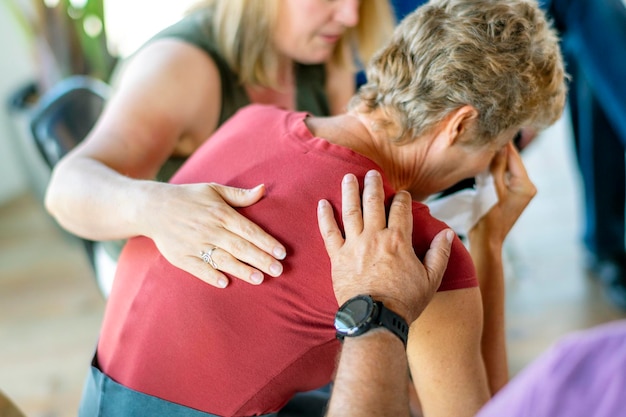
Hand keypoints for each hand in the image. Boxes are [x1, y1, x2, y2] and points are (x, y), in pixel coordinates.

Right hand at [146, 182, 285, 287]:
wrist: (153, 207)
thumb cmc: (189, 198)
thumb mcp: (214, 190)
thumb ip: (240, 195)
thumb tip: (263, 189)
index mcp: (220, 213)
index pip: (248, 229)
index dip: (266, 242)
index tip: (282, 252)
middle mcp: (209, 229)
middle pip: (240, 246)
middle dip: (260, 259)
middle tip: (279, 270)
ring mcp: (194, 244)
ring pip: (222, 259)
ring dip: (241, 270)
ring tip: (259, 279)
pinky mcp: (181, 256)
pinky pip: (198, 268)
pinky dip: (210, 275)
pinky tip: (225, 283)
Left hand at [317, 170, 453, 323]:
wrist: (375, 318)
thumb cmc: (405, 301)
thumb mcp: (431, 279)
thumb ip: (440, 254)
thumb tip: (448, 234)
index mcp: (398, 240)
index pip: (401, 209)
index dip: (402, 198)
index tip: (402, 193)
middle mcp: (375, 237)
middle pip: (373, 203)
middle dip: (373, 185)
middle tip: (371, 173)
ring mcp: (354, 245)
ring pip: (351, 211)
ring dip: (350, 191)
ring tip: (349, 177)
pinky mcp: (337, 257)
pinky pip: (328, 232)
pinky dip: (324, 216)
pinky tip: (322, 203)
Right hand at [469, 142, 535, 245]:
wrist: (486, 241)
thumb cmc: (488, 218)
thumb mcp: (491, 190)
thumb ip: (496, 167)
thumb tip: (498, 145)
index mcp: (526, 186)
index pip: (514, 157)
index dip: (504, 144)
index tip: (495, 129)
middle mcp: (526, 187)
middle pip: (511, 162)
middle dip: (499, 151)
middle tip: (485, 136)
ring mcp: (519, 192)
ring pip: (506, 169)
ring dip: (495, 161)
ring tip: (483, 147)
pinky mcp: (510, 195)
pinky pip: (502, 177)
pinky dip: (494, 171)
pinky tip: (483, 164)